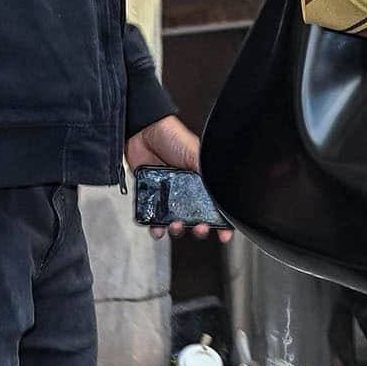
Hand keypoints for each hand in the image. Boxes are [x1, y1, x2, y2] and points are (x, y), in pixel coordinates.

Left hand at [126, 114, 233, 241]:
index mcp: (203, 181)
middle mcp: (187, 191)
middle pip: (198, 218)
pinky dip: (155, 227)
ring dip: (178, 230)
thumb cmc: (171, 136)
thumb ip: (207, 173)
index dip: (223, 222)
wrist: (142, 131)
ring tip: (176, 227)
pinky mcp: (152, 197)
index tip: (224, 234)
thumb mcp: (196, 154)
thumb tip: (220, 190)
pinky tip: (157, 229)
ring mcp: (169, 195)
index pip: (217, 206)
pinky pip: (154, 218)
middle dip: (200, 228)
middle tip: (199, 228)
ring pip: (177, 221)